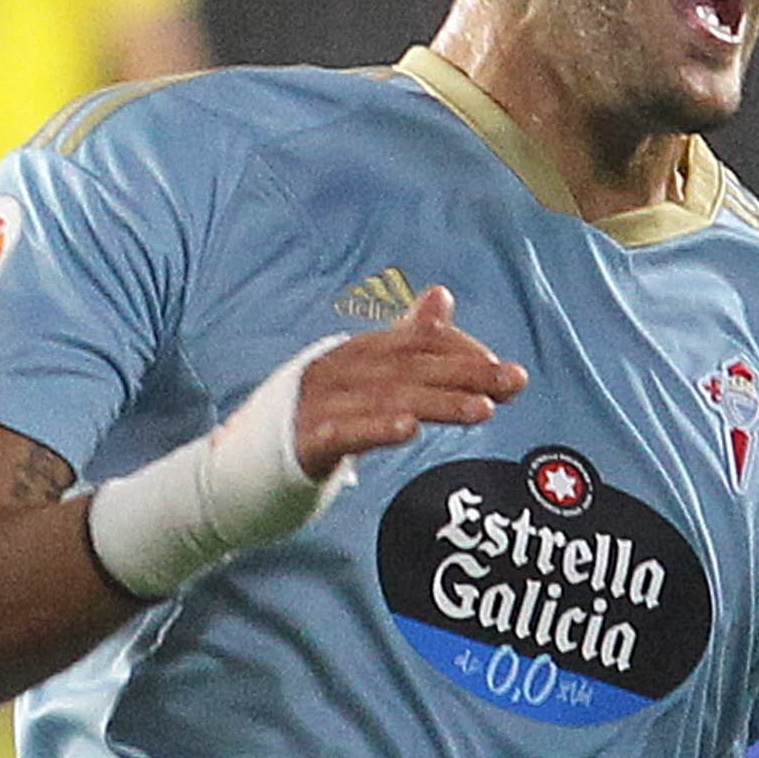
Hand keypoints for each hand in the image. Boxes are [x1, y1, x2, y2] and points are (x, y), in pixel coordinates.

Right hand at [291, 284, 525, 469]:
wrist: (245, 462)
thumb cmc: (317, 415)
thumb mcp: (363, 375)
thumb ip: (405, 340)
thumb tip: (441, 294)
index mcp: (354, 354)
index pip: (414, 344)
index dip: (460, 352)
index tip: (503, 370)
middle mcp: (337, 371)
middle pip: (409, 368)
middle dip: (465, 374)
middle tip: (513, 382)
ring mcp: (319, 405)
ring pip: (387, 400)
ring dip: (437, 403)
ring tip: (482, 410)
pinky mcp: (305, 441)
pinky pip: (344, 433)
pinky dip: (376, 428)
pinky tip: (408, 430)